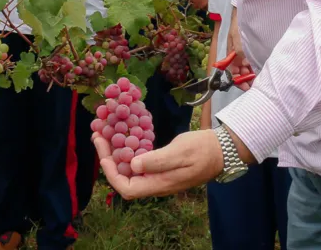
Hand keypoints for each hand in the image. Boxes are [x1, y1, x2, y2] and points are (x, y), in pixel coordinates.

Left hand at [94, 129, 223, 198]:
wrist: (223, 149)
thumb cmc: (202, 150)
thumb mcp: (180, 152)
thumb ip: (157, 161)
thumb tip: (132, 166)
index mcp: (160, 184)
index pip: (127, 188)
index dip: (111, 173)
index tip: (103, 152)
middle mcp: (156, 183)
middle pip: (124, 178)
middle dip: (108, 158)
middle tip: (98, 134)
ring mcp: (159, 175)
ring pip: (131, 169)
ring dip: (116, 152)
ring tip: (105, 132)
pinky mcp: (162, 166)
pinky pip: (140, 162)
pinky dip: (129, 149)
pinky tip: (125, 136)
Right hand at [226, 15, 254, 90]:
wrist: (244, 13)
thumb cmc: (239, 25)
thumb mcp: (237, 38)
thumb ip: (240, 52)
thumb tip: (246, 65)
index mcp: (230, 54)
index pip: (230, 71)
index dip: (236, 80)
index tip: (245, 86)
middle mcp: (236, 56)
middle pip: (238, 72)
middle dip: (244, 79)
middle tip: (254, 84)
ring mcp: (244, 54)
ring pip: (245, 68)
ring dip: (250, 75)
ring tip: (258, 79)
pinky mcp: (250, 51)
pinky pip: (251, 63)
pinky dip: (254, 68)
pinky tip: (260, 71)